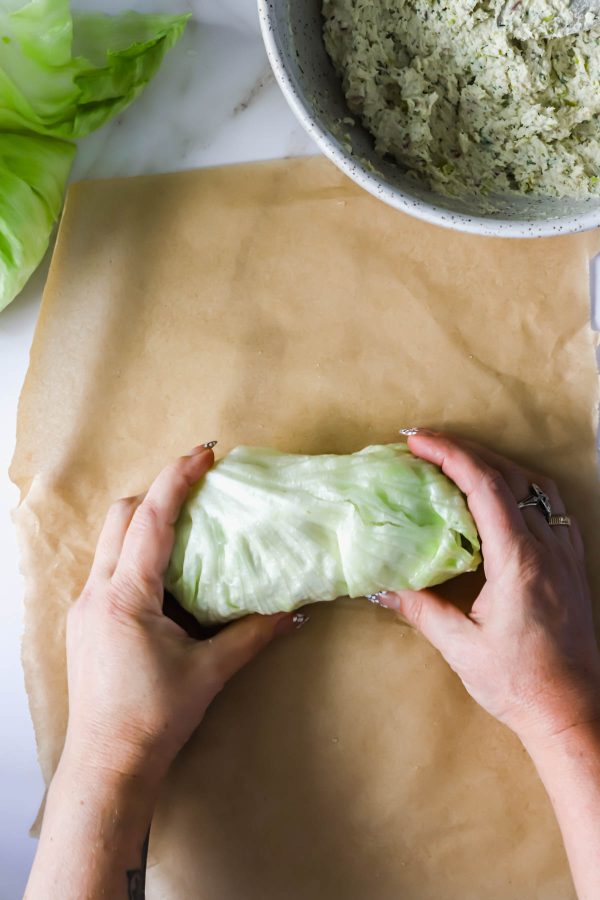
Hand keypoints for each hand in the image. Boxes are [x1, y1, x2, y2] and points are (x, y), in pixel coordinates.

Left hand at [63, 444, 301, 785]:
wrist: (107, 765)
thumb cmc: (154, 718)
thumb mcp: (209, 672)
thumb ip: (252, 634)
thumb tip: (294, 611)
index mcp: (126, 596)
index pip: (150, 519)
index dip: (177, 479)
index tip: (203, 453)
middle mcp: (98, 592)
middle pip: (121, 516)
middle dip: (157, 493)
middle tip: (199, 489)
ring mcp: (85, 606)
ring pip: (110, 540)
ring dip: (145, 522)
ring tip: (188, 526)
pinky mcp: (86, 621)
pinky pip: (108, 567)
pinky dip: (136, 554)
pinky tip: (167, 574)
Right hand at [379, 431, 599, 747]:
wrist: (574, 712)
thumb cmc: (521, 684)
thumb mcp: (461, 647)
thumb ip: (420, 609)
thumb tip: (380, 588)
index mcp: (519, 561)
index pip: (485, 487)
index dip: (450, 455)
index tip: (417, 442)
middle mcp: (547, 547)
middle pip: (508, 476)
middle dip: (464, 450)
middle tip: (425, 444)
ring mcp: (565, 554)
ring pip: (535, 486)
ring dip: (496, 464)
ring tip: (461, 461)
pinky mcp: (572, 565)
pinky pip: (551, 507)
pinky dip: (522, 487)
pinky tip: (505, 496)